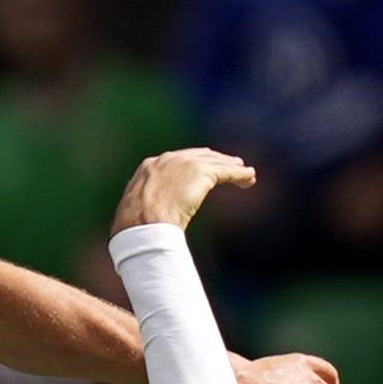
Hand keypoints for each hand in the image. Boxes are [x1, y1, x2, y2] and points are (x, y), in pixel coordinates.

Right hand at [111, 147, 256, 235]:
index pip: (176, 160)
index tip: (202, 170)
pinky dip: (239, 175)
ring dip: (231, 167)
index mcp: (149, 168)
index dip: (192, 164)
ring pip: (215, 162)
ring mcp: (185, 164)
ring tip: (245, 174)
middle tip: (229, 166)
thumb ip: (144, 210)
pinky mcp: (201, 172)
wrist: (142, 225)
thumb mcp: (134, 213)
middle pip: (199, 156)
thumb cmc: (133, 228)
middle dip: (215, 161)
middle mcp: (167, 160)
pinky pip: (226, 172)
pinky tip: (249, 180)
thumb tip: (143, 224)